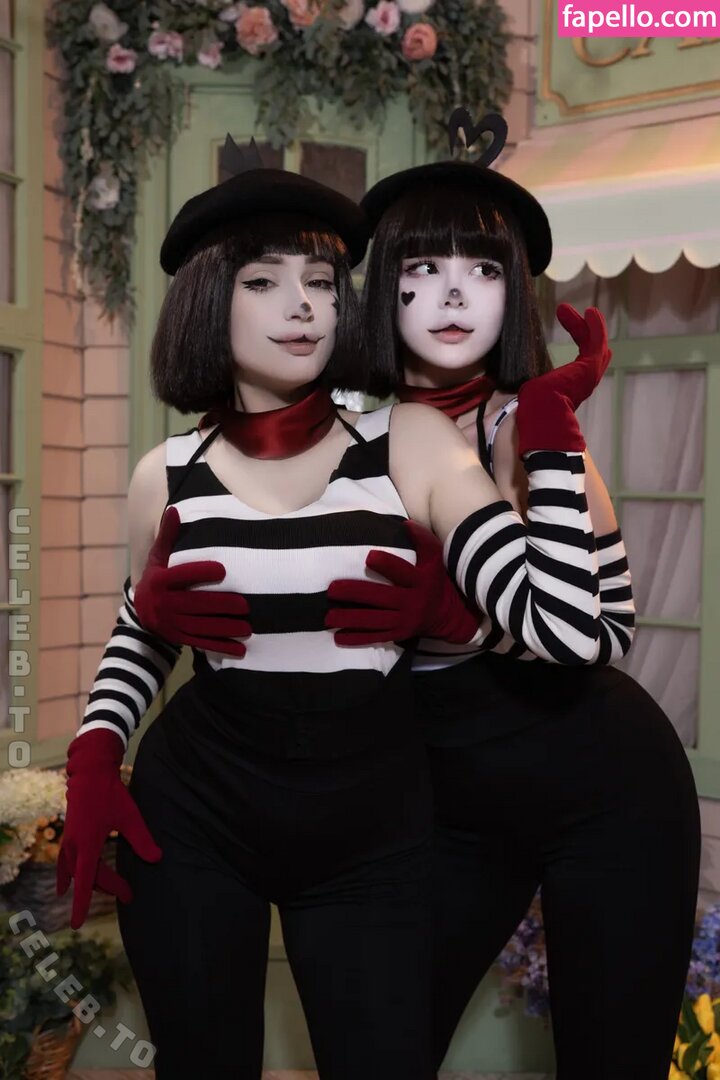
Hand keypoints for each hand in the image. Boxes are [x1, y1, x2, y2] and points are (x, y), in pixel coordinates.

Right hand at [56, 729, 161, 929]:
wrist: (91, 773)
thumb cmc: (111, 794)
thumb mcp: (131, 817)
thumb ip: (142, 840)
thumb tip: (157, 859)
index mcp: (88, 844)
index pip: (86, 881)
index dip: (82, 904)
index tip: (78, 924)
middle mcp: (75, 846)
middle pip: (90, 877)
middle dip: (109, 887)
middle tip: (130, 894)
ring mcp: (69, 841)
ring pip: (80, 871)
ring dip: (95, 882)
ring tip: (114, 889)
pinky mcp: (69, 837)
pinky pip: (66, 863)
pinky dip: (67, 876)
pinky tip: (62, 889)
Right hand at [134, 506, 250, 657]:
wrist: (141, 613)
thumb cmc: (157, 578)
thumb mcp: (157, 557)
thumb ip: (168, 536)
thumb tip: (174, 509)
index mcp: (160, 581)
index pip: (182, 576)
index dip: (201, 572)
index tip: (223, 570)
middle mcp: (164, 604)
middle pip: (196, 604)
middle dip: (222, 606)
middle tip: (246, 605)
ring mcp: (172, 624)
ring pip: (202, 626)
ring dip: (226, 628)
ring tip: (248, 628)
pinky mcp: (180, 638)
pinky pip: (202, 644)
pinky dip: (222, 647)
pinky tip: (240, 649)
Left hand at [325, 519, 479, 645]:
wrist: (449, 614)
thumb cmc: (435, 579)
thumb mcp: (435, 559)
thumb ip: (422, 540)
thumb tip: (406, 523)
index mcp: (421, 581)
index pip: (403, 572)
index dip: (387, 565)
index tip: (368, 556)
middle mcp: (413, 602)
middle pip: (382, 598)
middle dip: (355, 593)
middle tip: (332, 589)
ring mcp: (404, 621)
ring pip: (375, 621)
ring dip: (350, 620)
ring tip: (328, 617)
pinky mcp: (398, 635)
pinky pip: (376, 637)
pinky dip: (356, 639)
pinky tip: (338, 638)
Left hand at [515, 304, 611, 454]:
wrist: (542, 413)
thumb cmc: (534, 407)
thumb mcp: (534, 388)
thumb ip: (537, 380)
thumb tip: (519, 382)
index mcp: (572, 387)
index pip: (581, 361)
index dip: (576, 342)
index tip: (566, 326)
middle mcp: (584, 381)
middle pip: (593, 350)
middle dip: (583, 331)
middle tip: (568, 314)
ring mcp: (589, 373)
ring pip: (595, 344)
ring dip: (586, 325)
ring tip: (579, 309)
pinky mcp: (589, 366)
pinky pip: (597, 341)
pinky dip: (595, 326)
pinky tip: (590, 312)